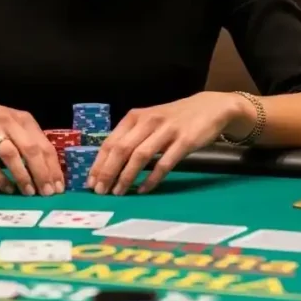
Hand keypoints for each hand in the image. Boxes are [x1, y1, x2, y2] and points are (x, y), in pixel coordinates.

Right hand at [0, 93, 63, 195]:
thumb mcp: (12, 124)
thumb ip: (27, 140)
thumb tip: (48, 169)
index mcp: (23, 120)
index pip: (44, 145)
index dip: (53, 167)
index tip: (59, 187)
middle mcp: (9, 123)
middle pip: (31, 149)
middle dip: (42, 173)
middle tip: (48, 193)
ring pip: (11, 154)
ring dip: (22, 175)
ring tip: (30, 193)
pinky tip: (7, 188)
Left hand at [87, 92, 244, 195]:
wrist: (210, 107)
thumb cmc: (175, 118)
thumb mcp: (149, 121)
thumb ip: (132, 136)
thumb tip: (108, 162)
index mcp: (135, 117)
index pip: (111, 142)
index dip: (99, 163)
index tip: (91, 182)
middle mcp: (148, 121)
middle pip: (122, 149)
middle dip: (108, 172)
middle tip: (100, 192)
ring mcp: (166, 130)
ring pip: (140, 156)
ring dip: (126, 176)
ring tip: (118, 193)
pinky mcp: (184, 141)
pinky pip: (164, 163)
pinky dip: (152, 178)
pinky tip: (144, 189)